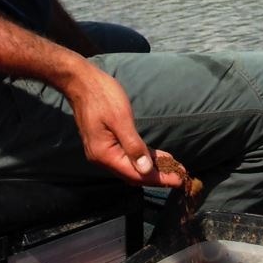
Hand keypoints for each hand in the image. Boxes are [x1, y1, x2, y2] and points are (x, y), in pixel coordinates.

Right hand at [62, 59, 184, 188]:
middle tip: (181, 176)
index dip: (159, 178)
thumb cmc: (102, 96)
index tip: (179, 180)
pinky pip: (127, 156)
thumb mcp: (120, 118)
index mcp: (105, 154)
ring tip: (174, 167)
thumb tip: (146, 170)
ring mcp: (103, 151)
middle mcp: (102, 158)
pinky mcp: (106, 143)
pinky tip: (157, 157)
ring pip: (131, 166)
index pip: (136, 174)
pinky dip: (143, 157)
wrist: (81, 82)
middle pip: (134, 174)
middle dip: (158, 176)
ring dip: (152, 168)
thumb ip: (133, 146)